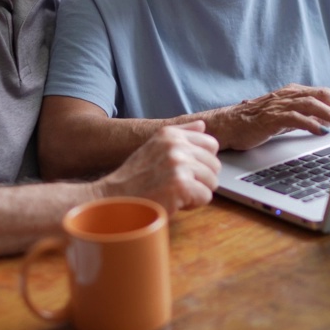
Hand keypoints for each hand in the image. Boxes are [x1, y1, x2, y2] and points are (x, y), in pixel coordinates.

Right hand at [98, 122, 219, 212]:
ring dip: (196, 193)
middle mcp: (175, 145)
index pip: (211, 144)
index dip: (202, 162)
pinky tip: (173, 201)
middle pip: (215, 165)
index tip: (184, 171)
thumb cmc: (134, 178)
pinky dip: (192, 204)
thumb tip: (203, 125)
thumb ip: (181, 134)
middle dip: (200, 180)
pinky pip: (205, 197)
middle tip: (176, 185)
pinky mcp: (180, 184)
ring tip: (173, 193)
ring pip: (212, 182)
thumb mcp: (155, 147)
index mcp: (171, 134)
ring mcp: (178, 164)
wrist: (114, 198)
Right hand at [212, 84, 329, 150]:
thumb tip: (327, 122)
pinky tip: (320, 131)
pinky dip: (310, 124)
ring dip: (329, 114)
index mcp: (292, 93)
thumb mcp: (286, 118)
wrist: (229, 125)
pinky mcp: (270, 117)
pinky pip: (294, 117)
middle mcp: (287, 96)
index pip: (322, 92)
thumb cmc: (256, 122)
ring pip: (310, 104)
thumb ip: (305, 117)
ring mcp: (278, 105)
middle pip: (320, 94)